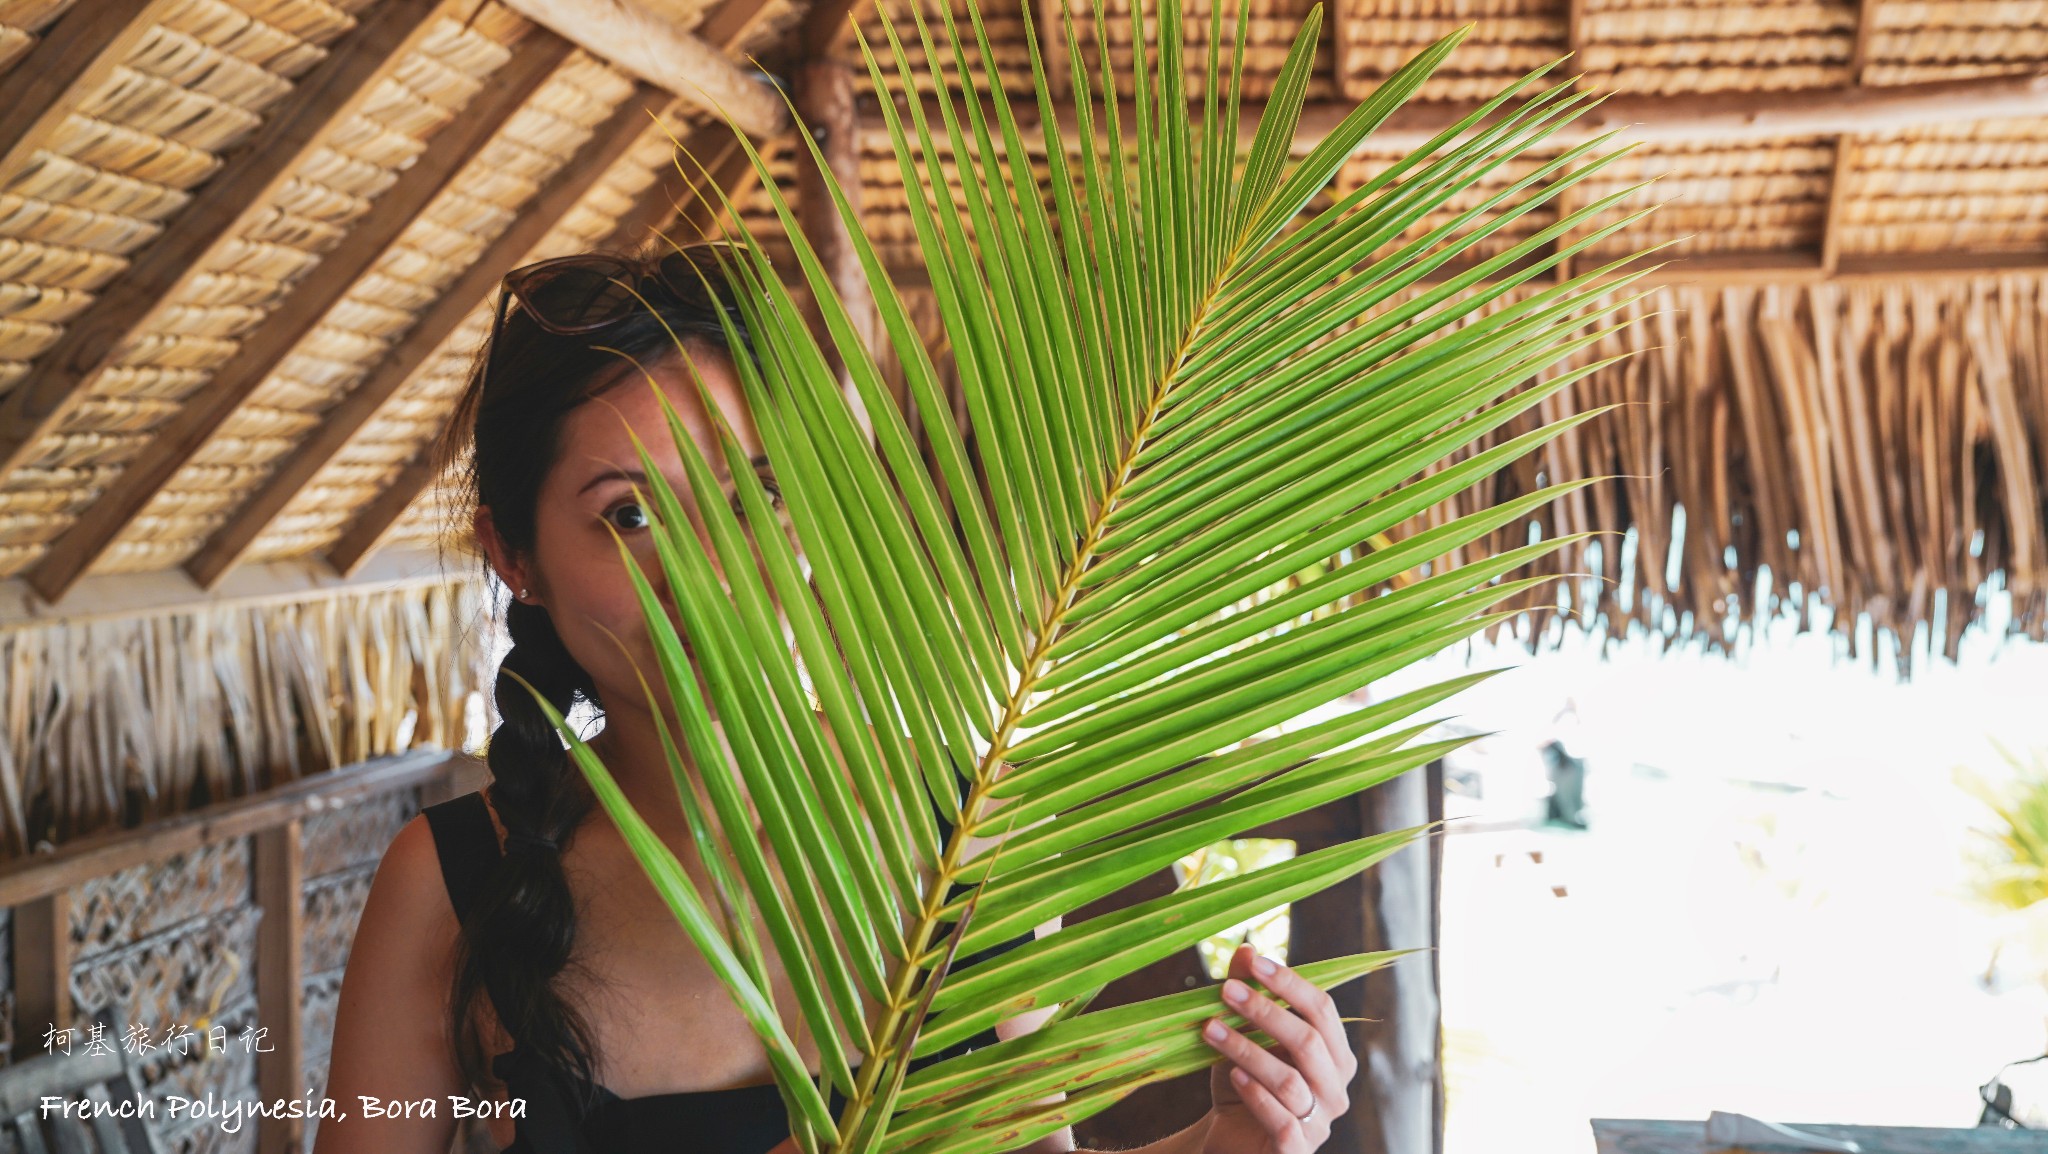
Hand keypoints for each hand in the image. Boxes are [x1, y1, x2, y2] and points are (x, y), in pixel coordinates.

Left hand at [1197, 943, 1355, 1152]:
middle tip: (1226, 992)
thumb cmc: (1244, 1085)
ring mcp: (1320, 1124)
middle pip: (1309, 1041)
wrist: (1228, 1139)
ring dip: (1246, 1049)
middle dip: (1267, 1012)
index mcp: (1335, 1057)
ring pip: (1290, 1080)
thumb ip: (1249, 996)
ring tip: (1210, 1030)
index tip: (1254, 964)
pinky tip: (1232, 1075)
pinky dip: (1256, 1094)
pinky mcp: (1297, 1150)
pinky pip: (1282, 1120)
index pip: (1323, 1011)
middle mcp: (1336, 1091)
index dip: (1291, 984)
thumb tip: (1246, 950)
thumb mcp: (1243, 1037)